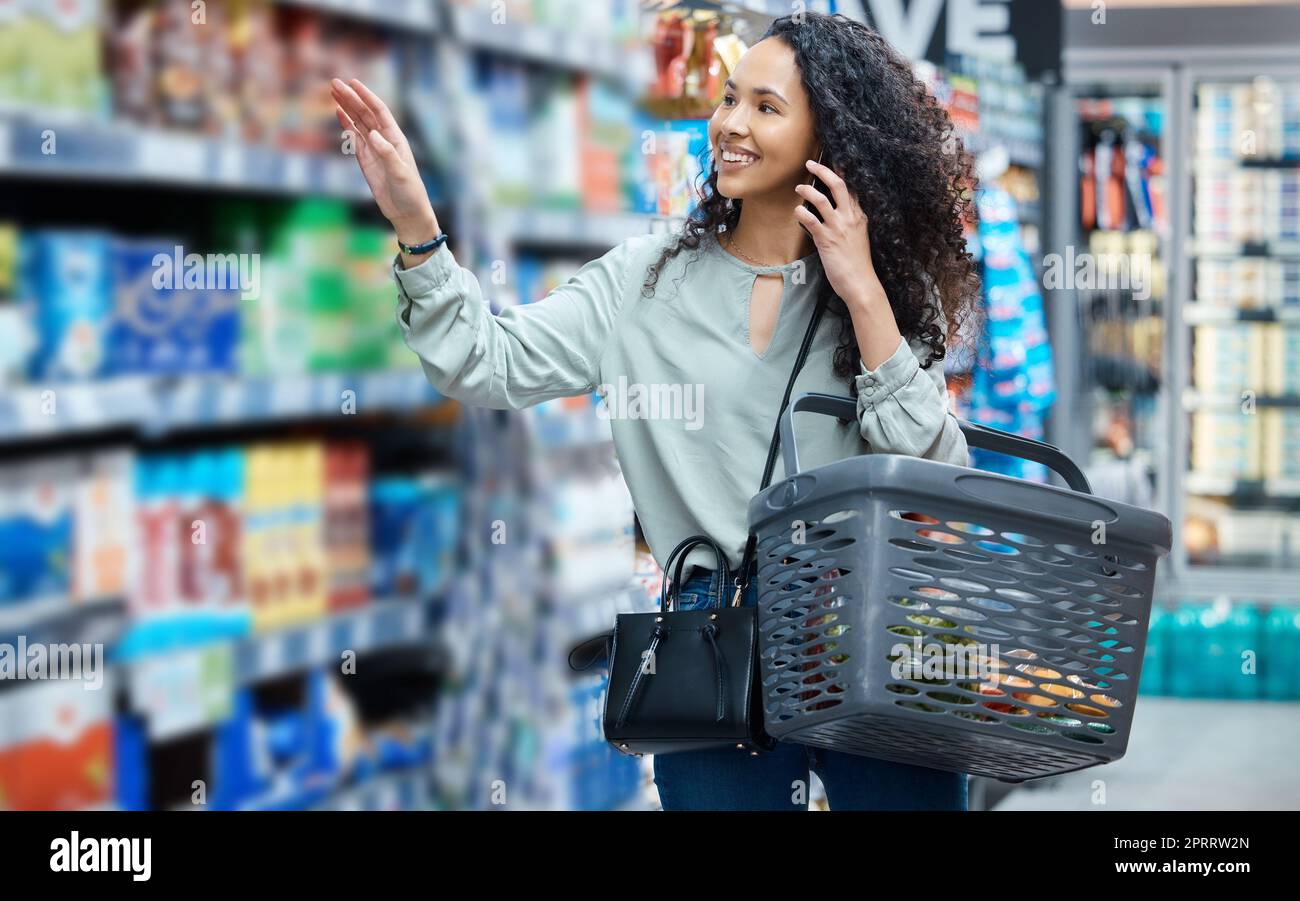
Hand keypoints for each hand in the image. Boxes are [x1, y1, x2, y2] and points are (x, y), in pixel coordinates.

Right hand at [331, 78, 438, 244]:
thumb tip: (373, 135)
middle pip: (365, 113)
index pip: (379, 111)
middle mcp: (384, 140)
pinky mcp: (365, 161)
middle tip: (334, 82)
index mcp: (395, 139)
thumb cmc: (410, 192)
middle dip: (351, 97)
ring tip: (333, 92)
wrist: (406, 212)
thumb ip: (387, 154)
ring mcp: (374, 149)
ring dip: (346, 107)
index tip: (353, 82)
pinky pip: (354, 139)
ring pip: (358, 123)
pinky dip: (346, 125)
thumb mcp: (400, 173)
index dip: (366, 96)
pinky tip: (339, 112)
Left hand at [795, 159, 901, 369]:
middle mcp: (850, 218)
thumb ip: (849, 224)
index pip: (851, 188)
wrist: (861, 284)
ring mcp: (838, 228)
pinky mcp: (826, 240)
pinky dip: (801, 212)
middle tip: (810, 164)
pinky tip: (797, 211)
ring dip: (808, 191)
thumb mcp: (858, 238)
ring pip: (822, 200)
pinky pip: (811, 220)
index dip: (840, 172)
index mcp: (860, 216)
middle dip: (823, 171)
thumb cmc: (858, 264)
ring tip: (799, 188)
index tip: (830, 162)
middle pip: (838, 185)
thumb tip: (833, 216)